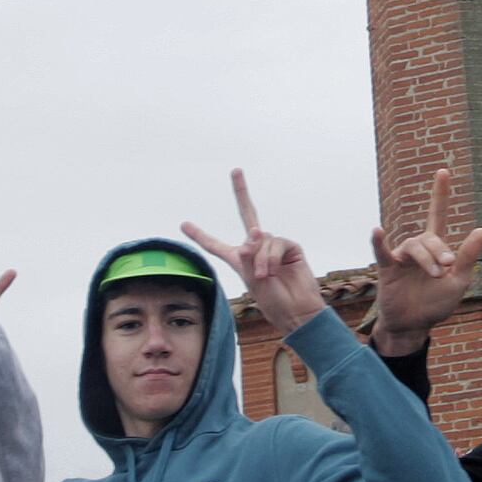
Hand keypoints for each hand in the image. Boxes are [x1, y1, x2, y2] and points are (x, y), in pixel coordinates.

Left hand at [184, 173, 327, 338]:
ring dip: (260, 260)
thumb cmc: (273, 301)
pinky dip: (271, 258)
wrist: (296, 311)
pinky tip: (275, 271)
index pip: (215, 245)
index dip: (200, 235)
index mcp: (239, 260)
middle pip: (247, 214)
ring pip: (260, 239)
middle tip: (236, 170)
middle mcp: (256, 249)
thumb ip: (249, 256)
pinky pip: (275, 243)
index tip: (184, 224)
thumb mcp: (251, 281)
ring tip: (266, 277)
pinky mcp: (290, 247)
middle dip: (241, 192)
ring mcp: (273, 246)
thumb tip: (255, 233)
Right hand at [366, 168, 481, 354]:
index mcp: (436, 248)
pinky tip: (378, 231)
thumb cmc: (436, 303)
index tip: (443, 171)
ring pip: (414, 246)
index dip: (440, 194)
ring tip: (435, 275)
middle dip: (440, 251)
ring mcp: (401, 257)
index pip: (437, 215)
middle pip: (430, 238)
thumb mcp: (459, 281)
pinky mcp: (387, 269)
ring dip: (426, 259)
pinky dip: (379, 241)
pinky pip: (382, 251)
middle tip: (446, 270)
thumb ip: (468, 257)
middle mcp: (417, 248)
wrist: (415, 325)